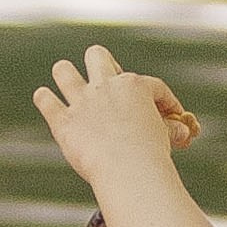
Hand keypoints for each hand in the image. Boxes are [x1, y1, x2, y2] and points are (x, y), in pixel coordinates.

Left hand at [32, 45, 201, 185]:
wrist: (129, 171)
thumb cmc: (151, 156)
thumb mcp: (165, 137)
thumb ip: (169, 129)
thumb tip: (182, 132)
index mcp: (135, 86)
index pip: (153, 86)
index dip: (164, 101)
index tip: (169, 116)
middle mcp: (106, 86)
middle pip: (97, 55)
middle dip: (101, 65)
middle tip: (108, 86)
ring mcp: (82, 102)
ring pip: (63, 70)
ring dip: (65, 74)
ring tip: (71, 86)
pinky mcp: (63, 122)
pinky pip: (45, 101)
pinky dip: (45, 99)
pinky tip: (46, 100)